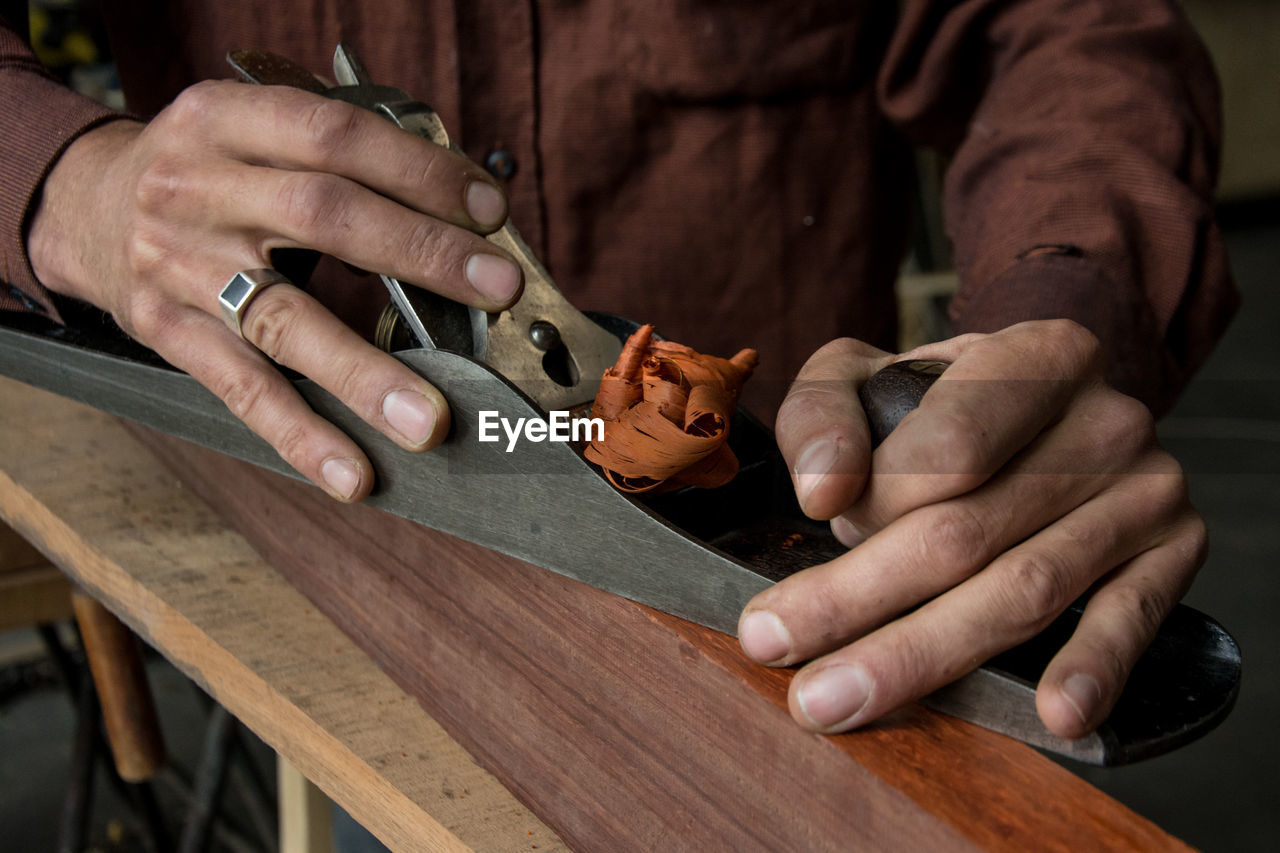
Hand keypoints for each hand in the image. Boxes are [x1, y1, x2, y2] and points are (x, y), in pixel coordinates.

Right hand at [27, 80, 520, 500]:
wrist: (87, 207)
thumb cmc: (204, 172)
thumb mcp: (252, 133)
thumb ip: (336, 160)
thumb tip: (459, 216)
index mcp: (229, 121)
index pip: (335, 136)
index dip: (419, 172)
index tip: (488, 210)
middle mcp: (200, 188)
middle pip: (324, 217)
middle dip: (422, 252)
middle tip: (495, 288)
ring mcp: (181, 265)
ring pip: (284, 321)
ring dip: (364, 374)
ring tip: (428, 419)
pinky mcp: (169, 332)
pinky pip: (243, 390)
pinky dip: (300, 435)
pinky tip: (350, 472)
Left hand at [739, 320, 1205, 738]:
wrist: (1047, 405)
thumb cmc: (941, 399)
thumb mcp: (865, 373)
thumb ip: (822, 413)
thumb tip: (823, 489)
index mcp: (1038, 356)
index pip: (950, 444)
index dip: (876, 497)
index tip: (812, 521)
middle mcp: (1106, 419)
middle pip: (970, 530)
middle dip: (858, 598)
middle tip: (773, 644)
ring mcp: (1147, 489)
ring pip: (1027, 588)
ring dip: (924, 656)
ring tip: (837, 699)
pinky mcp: (1174, 551)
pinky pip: (1132, 618)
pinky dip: (1093, 669)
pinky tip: (1053, 714)